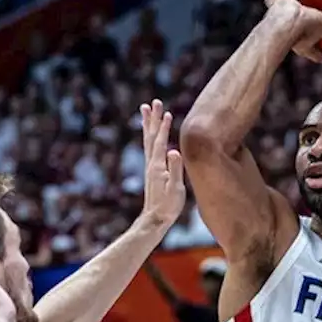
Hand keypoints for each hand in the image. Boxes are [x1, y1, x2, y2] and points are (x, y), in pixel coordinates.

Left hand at [139, 99, 185, 229]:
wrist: (155, 219)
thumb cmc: (168, 206)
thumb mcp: (175, 189)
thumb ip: (175, 169)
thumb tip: (173, 150)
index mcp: (157, 166)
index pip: (160, 142)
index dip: (163, 127)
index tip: (166, 112)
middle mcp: (151, 163)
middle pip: (152, 136)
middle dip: (154, 118)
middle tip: (154, 102)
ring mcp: (150, 166)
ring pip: (148, 139)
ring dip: (148, 123)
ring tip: (146, 109)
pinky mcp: (152, 170)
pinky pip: (149, 147)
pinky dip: (150, 135)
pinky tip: (151, 132)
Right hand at [264, 0, 321, 62]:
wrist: (283, 21)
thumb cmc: (306, 28)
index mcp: (306, 45)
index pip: (317, 54)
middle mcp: (293, 37)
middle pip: (300, 40)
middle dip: (305, 37)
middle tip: (311, 30)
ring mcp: (281, 25)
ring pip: (287, 22)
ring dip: (288, 16)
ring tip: (288, 5)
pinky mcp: (273, 11)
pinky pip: (272, 1)